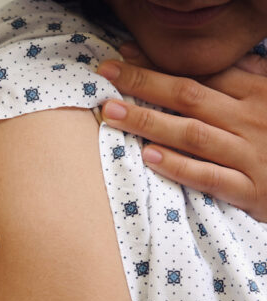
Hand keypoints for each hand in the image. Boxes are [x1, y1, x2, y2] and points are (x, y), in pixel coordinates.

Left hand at [96, 43, 266, 221]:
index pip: (199, 73)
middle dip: (144, 83)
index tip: (124, 54)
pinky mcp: (251, 190)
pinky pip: (210, 177)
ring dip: (149, 122)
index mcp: (255, 92)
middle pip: (189, 97)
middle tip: (105, 74)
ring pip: (193, 135)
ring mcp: (250, 155)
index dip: (159, 64)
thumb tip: (205, 58)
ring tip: (113, 113)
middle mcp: (250, 120)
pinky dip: (179, 167)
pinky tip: (149, 157)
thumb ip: (243, 77)